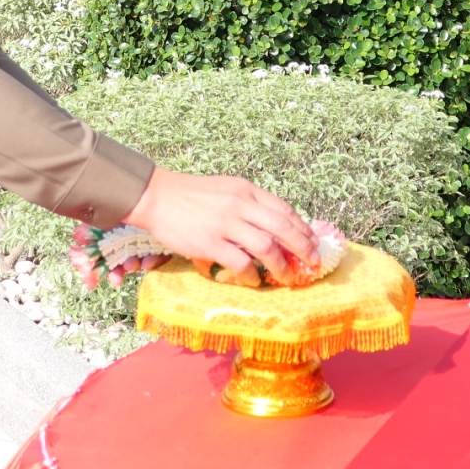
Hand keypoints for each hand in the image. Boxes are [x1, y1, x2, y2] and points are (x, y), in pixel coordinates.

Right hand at [125, 167, 313, 282]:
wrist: (156, 196)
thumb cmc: (191, 194)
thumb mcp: (226, 189)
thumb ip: (248, 204)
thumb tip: (273, 226)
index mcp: (246, 190)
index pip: (284, 210)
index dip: (303, 229)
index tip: (312, 243)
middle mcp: (241, 204)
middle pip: (284, 229)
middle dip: (303, 249)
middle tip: (313, 264)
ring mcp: (226, 224)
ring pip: (267, 248)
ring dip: (282, 266)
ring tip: (288, 277)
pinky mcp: (210, 243)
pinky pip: (241, 263)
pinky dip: (253, 275)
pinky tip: (254, 280)